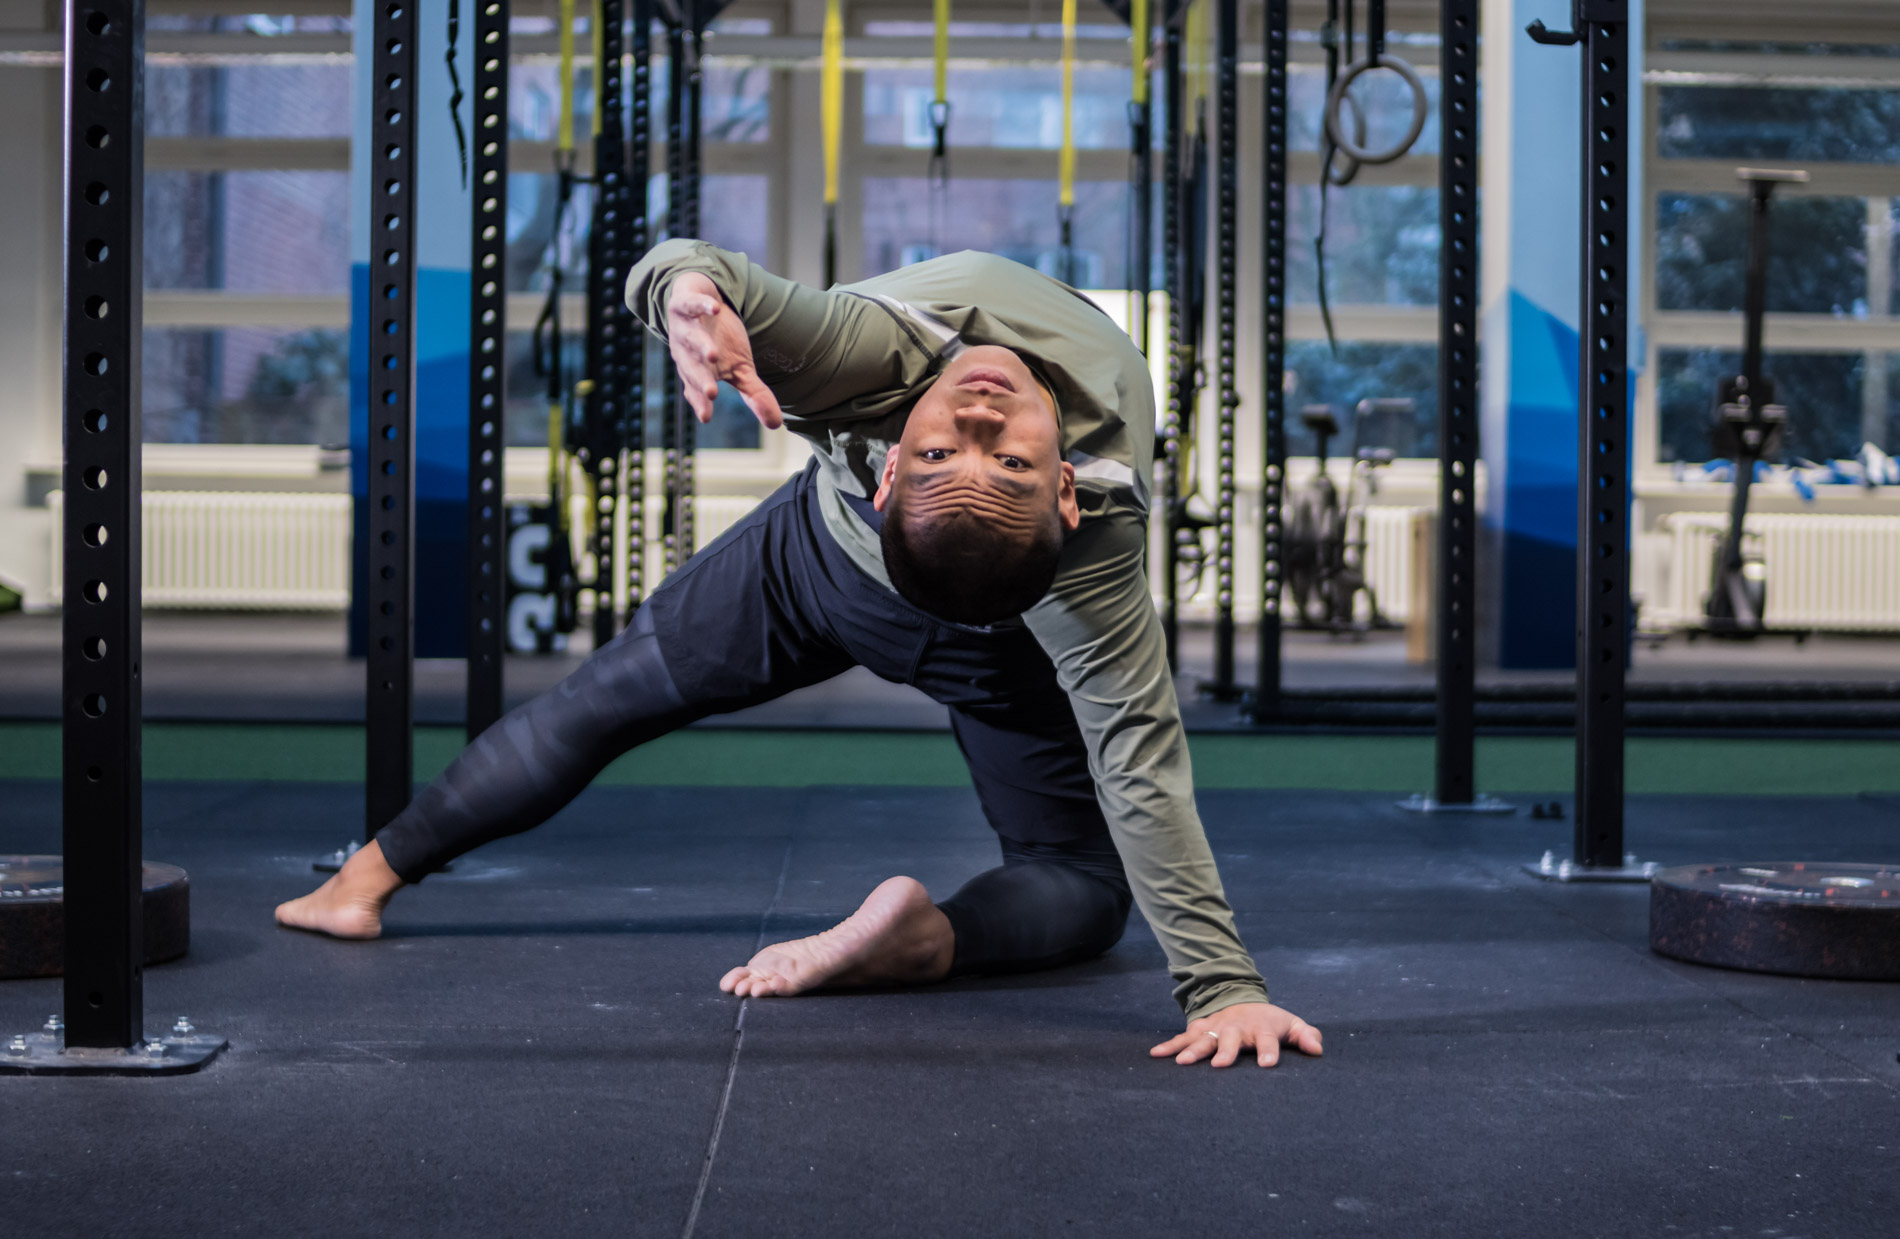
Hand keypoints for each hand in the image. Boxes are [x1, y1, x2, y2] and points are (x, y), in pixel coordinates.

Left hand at [664, 272, 783, 429]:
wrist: (697, 301)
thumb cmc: (718, 341)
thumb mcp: (739, 369)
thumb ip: (754, 394)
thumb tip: (776, 424)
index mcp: (696, 371)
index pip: (696, 390)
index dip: (700, 402)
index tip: (706, 416)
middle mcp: (685, 352)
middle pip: (692, 368)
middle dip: (700, 380)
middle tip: (712, 392)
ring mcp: (683, 327)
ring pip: (690, 337)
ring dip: (701, 345)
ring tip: (713, 355)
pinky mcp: (685, 303)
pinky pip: (692, 304)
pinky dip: (702, 305)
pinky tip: (715, 309)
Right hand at [1150, 1001, 1323, 1068]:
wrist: (1240, 1000)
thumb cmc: (1269, 1022)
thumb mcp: (1290, 1025)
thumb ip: (1306, 1036)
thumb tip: (1317, 1049)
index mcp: (1261, 1028)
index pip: (1268, 1041)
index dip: (1269, 1052)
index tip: (1268, 1066)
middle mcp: (1236, 1028)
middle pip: (1230, 1039)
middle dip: (1225, 1051)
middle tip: (1219, 1065)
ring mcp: (1216, 1028)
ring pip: (1203, 1038)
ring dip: (1192, 1050)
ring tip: (1182, 1063)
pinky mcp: (1199, 1029)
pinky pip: (1182, 1038)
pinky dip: (1169, 1046)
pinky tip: (1155, 1055)